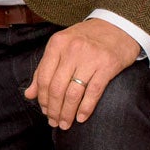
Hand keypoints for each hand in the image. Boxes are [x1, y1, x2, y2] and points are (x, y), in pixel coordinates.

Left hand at [23, 20, 139, 129]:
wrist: (120, 25)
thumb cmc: (87, 38)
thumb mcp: (62, 47)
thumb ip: (44, 69)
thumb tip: (29, 94)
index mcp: (57, 44)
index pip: (43, 78)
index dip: (42, 98)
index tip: (45, 110)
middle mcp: (72, 50)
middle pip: (56, 88)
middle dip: (53, 109)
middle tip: (54, 121)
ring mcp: (91, 58)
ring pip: (73, 93)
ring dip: (67, 112)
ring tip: (65, 124)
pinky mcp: (108, 65)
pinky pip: (93, 92)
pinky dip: (85, 108)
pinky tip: (81, 117)